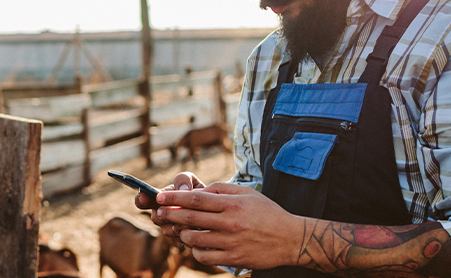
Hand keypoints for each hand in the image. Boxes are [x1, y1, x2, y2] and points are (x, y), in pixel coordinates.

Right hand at [134, 172, 205, 245]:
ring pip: (168, 229)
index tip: (144, 196)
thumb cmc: (199, 193)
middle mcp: (160, 216)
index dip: (141, 199)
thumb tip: (183, 189)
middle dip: (167, 212)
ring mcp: (169, 230)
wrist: (213, 211)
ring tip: (195, 214)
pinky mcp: (180, 242)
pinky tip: (199, 225)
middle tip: (179, 206)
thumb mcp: (193, 182)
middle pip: (155, 217)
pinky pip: (181, 238)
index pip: (142, 200)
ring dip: (181, 222)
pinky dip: (191, 230)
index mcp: (159, 199)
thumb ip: (184, 180)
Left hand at [154, 182, 300, 269]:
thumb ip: (222, 190)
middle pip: (191, 219)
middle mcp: (230, 223)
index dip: (174, 198)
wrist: (290, 239)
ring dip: (182, 234)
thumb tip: (197, 192)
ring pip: (194, 239)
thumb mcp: (247, 193)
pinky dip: (196, 251)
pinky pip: (204, 257)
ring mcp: (231, 243)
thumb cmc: (267, 212)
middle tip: (159, 213)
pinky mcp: (233, 259)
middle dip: (170, 215)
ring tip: (181, 229)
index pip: (196, 199)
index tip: (160, 196)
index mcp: (232, 204)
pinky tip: (197, 245)